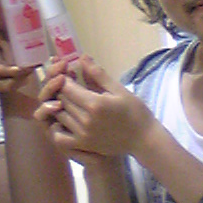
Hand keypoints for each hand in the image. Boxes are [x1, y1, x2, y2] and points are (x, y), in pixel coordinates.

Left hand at [35, 55, 156, 158]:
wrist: (144, 139)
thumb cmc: (135, 112)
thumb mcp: (119, 89)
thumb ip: (98, 74)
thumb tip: (82, 57)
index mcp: (95, 104)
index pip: (66, 87)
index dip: (64, 78)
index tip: (68, 74)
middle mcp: (86, 120)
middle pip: (60, 100)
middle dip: (61, 89)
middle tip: (68, 84)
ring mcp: (83, 135)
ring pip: (59, 116)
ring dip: (59, 106)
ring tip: (68, 99)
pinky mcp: (83, 146)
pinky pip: (60, 138)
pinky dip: (57, 128)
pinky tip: (65, 120)